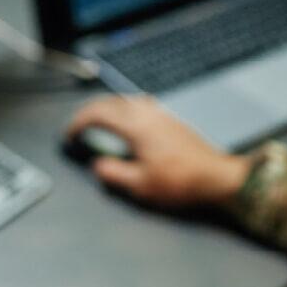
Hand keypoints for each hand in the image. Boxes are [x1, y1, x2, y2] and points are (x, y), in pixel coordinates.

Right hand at [67, 96, 250, 208]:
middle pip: (111, 102)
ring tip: (101, 121)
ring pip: (127, 100)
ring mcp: (162, 115)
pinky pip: (142, 105)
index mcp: (137, 126)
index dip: (79, 122)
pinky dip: (126, 109)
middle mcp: (148, 114)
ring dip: (109, 107)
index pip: (98, 113)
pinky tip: (130, 122)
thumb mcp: (140, 186)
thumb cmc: (182, 182)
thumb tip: (99, 166)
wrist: (216, 177)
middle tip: (79, 125)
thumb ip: (113, 173)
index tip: (70, 134)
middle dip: (90, 111)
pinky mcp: (172, 121)